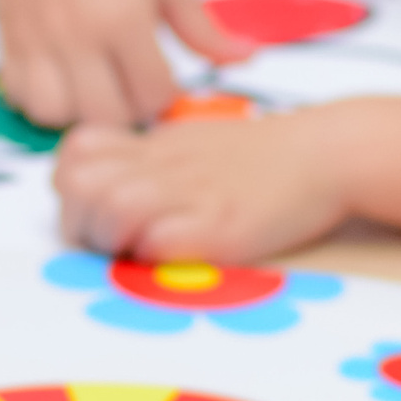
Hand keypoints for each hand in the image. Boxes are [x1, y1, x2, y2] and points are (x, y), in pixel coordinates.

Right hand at [0, 0, 250, 129]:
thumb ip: (203, 30)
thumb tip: (248, 59)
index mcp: (124, 18)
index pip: (151, 95)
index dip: (166, 96)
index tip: (165, 79)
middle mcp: (77, 32)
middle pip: (104, 115)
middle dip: (127, 112)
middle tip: (133, 90)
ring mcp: (38, 36)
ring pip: (55, 113)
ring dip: (80, 113)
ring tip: (96, 90)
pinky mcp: (8, 35)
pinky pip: (18, 93)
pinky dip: (40, 99)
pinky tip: (62, 81)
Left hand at [54, 112, 349, 261]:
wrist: (326, 154)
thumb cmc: (268, 157)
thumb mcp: (196, 144)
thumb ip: (151, 162)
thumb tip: (114, 189)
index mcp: (152, 146)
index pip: (74, 155)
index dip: (74, 186)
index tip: (102, 208)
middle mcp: (161, 166)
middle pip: (76, 185)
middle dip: (83, 220)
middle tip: (116, 239)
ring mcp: (189, 195)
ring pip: (109, 209)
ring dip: (116, 238)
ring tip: (145, 249)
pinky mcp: (217, 227)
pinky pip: (158, 244)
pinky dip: (159, 256)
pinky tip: (183, 255)